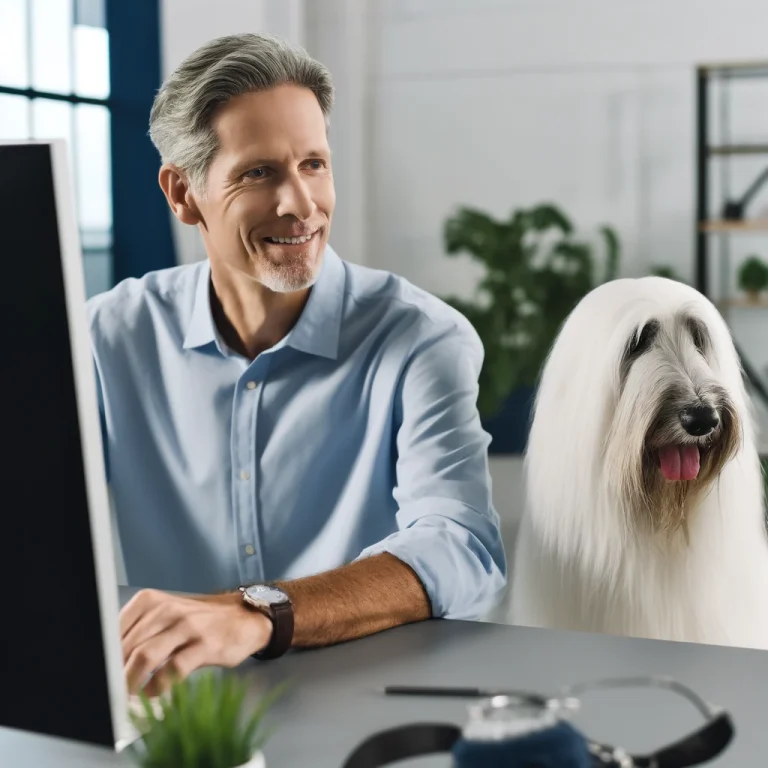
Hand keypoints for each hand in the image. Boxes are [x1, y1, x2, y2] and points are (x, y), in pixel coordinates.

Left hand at [120, 588, 271, 695]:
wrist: (244, 617)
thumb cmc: (199, 620)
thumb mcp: (166, 615)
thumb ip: (139, 632)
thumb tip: (110, 662)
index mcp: (151, 601)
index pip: (115, 630)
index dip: (106, 656)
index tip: (101, 674)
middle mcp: (168, 610)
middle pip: (128, 646)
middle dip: (116, 674)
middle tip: (111, 691)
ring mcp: (188, 626)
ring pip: (146, 656)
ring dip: (132, 682)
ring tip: (127, 696)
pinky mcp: (205, 645)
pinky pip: (173, 670)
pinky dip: (158, 687)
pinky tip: (153, 693)